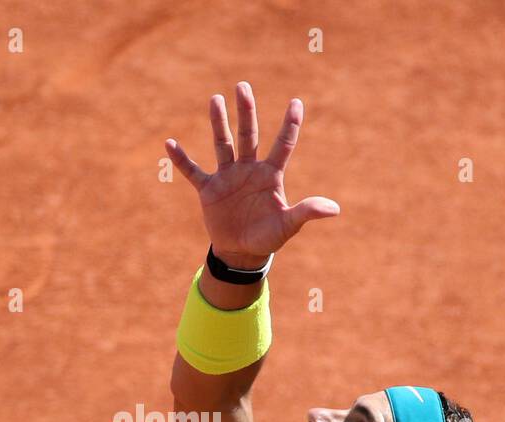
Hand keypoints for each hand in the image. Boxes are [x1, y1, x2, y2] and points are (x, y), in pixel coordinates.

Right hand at [166, 82, 339, 267]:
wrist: (242, 252)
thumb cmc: (268, 237)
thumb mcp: (288, 225)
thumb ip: (307, 212)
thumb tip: (335, 209)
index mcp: (270, 175)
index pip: (283, 144)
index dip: (290, 125)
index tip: (297, 103)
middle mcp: (249, 169)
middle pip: (248, 134)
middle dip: (246, 111)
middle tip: (242, 86)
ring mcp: (228, 177)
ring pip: (223, 144)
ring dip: (219, 123)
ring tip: (215, 99)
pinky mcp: (209, 190)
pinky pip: (193, 172)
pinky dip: (182, 160)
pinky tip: (170, 143)